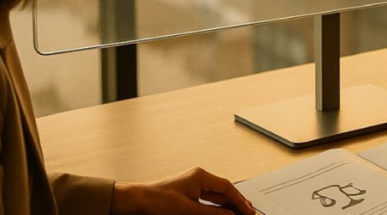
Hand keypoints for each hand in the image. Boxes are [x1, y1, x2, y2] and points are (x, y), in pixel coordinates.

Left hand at [111, 167, 254, 214]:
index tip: (248, 211)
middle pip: (224, 191)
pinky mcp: (189, 194)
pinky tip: (224, 213)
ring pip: (218, 196)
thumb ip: (211, 213)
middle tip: (249, 213)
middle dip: (237, 203)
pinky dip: (218, 208)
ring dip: (229, 206)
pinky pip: (209, 200)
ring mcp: (194, 186)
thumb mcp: (188, 209)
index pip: (227, 187)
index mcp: (200, 176)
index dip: (240, 200)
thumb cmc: (157, 201)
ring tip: (241, 214)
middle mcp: (199, 178)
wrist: (137, 201)